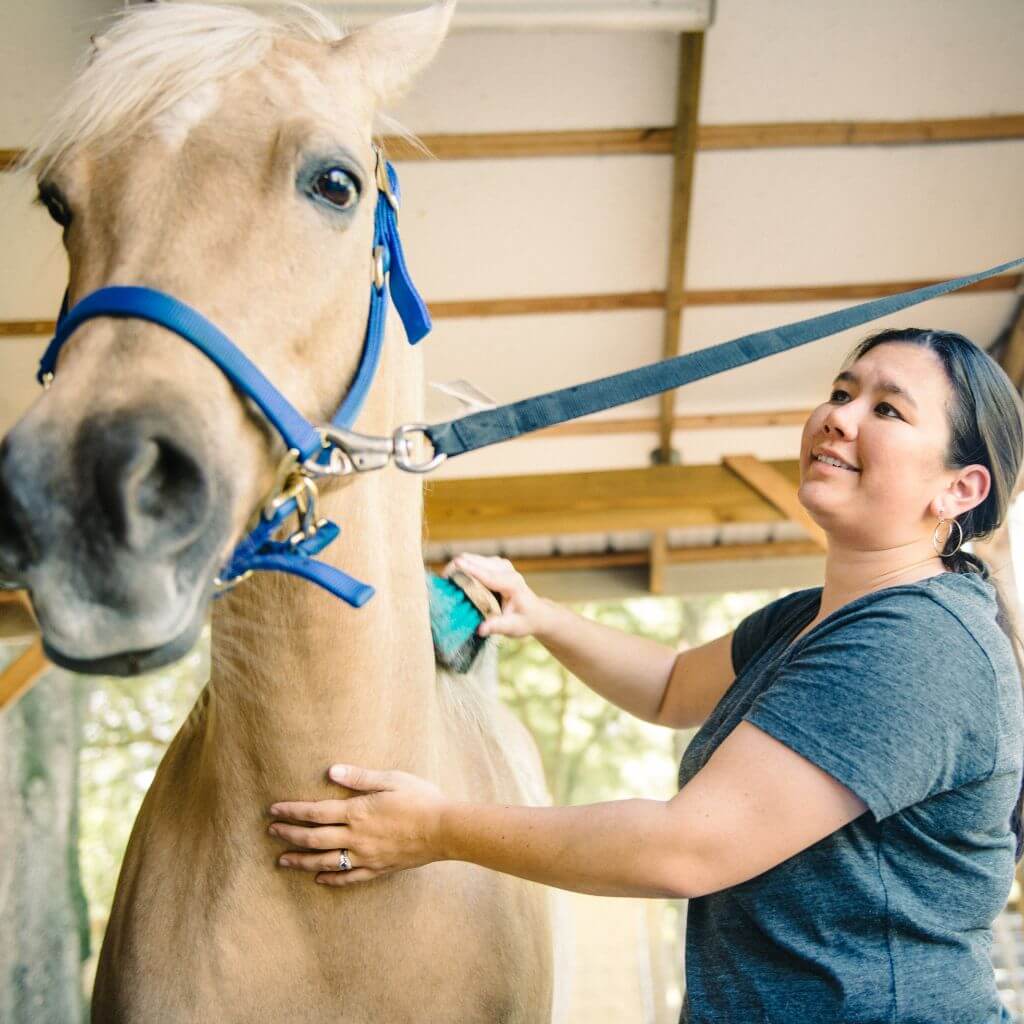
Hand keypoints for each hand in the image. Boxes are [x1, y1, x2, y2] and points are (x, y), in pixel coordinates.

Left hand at [268, 764, 449, 886]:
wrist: (444, 830)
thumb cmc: (420, 798)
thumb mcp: (391, 779)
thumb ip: (359, 777)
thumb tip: (330, 770)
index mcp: (357, 812)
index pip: (316, 812)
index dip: (292, 811)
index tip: (274, 810)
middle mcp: (356, 837)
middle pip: (314, 838)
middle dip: (289, 835)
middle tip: (271, 833)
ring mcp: (366, 856)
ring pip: (325, 861)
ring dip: (301, 860)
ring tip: (282, 860)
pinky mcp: (377, 869)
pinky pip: (348, 877)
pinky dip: (330, 879)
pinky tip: (318, 879)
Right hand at [444, 553, 552, 638]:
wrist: (536, 612)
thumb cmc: (525, 620)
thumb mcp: (513, 628)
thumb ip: (497, 627)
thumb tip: (480, 630)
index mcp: (512, 583)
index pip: (487, 574)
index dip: (469, 570)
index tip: (451, 569)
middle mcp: (506, 569)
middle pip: (476, 560)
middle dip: (457, 568)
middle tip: (441, 582)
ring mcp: (500, 564)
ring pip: (472, 558)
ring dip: (458, 567)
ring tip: (445, 581)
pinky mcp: (494, 564)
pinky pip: (474, 560)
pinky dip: (463, 567)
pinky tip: (455, 579)